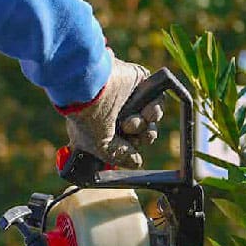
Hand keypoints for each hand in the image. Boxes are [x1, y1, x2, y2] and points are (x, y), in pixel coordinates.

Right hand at [59, 50, 163, 167]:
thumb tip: (137, 163)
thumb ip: (120, 156)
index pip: (123, 143)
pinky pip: (156, 99)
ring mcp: (126, 97)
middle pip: (140, 132)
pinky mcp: (138, 82)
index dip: (130, 148)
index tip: (129, 149)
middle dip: (141, 136)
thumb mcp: (102, 147)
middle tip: (136, 134)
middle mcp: (113, 113)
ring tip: (136, 121)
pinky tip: (147, 112)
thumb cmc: (89, 119)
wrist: (91, 89)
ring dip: (146, 124)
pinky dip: (155, 108)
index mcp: (99, 128)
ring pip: (149, 118)